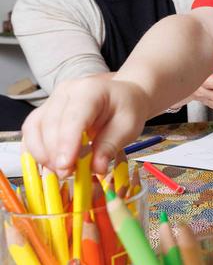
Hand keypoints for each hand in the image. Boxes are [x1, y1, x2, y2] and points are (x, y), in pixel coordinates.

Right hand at [21, 75, 150, 177]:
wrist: (122, 96)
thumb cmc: (126, 108)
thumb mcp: (128, 127)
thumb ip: (111, 146)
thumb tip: (96, 169)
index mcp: (90, 90)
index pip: (73, 117)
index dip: (67, 143)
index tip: (66, 167)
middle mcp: (66, 91)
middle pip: (50, 124)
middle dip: (55, 154)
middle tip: (68, 174)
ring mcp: (52, 100)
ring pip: (34, 128)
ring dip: (43, 154)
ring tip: (61, 170)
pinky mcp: (45, 111)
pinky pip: (31, 132)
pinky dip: (36, 151)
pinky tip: (49, 164)